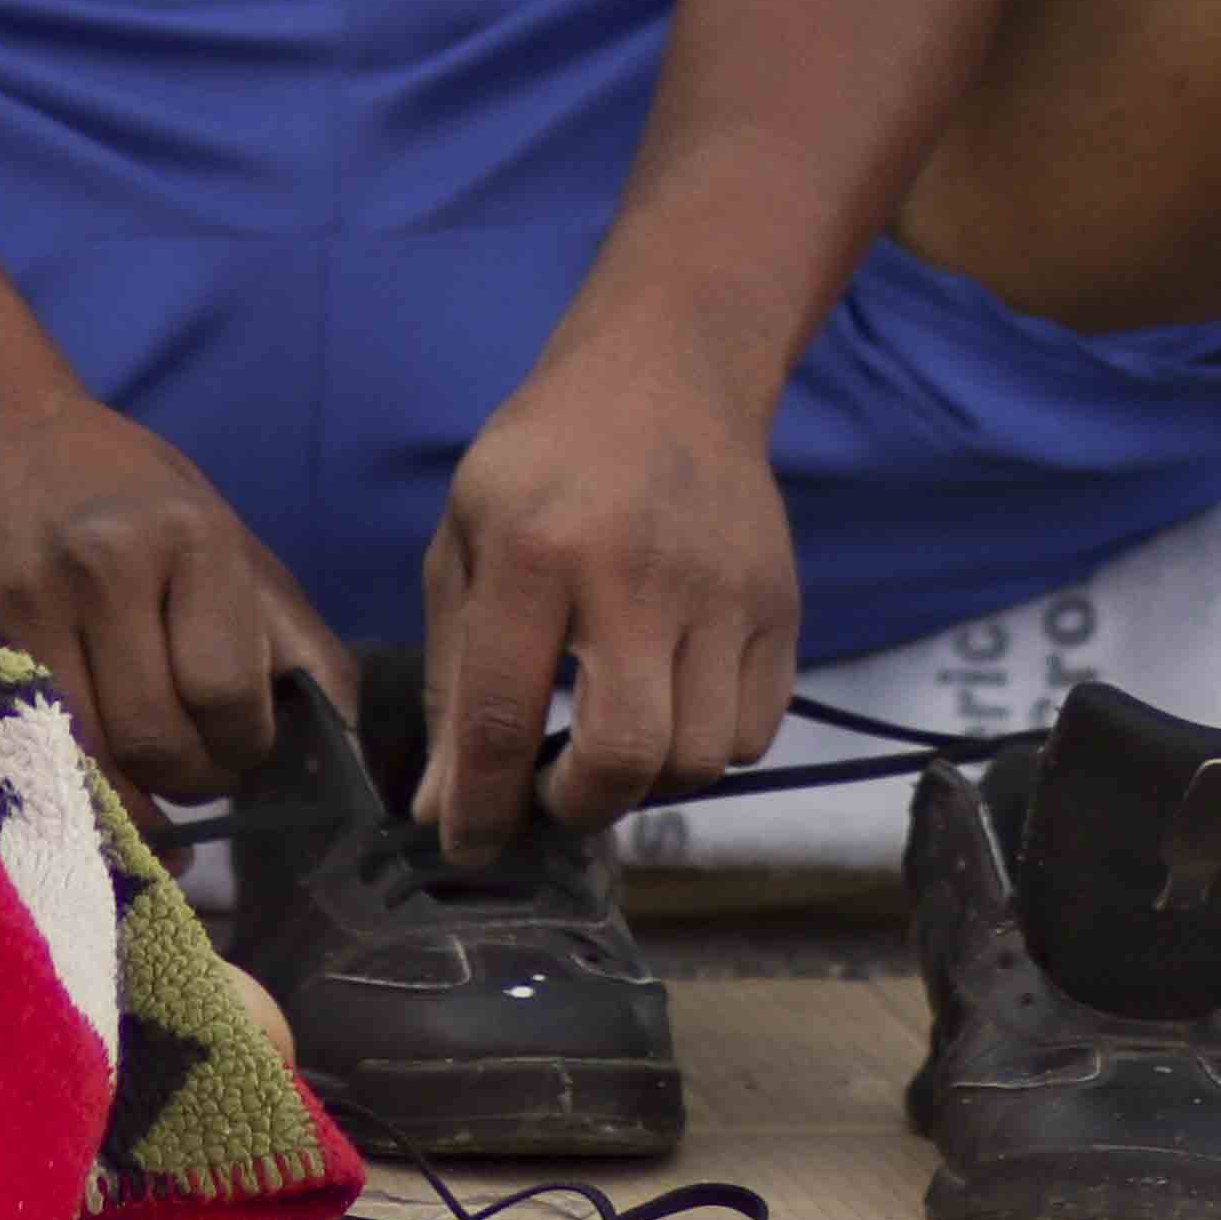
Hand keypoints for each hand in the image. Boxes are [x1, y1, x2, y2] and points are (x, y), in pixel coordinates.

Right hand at [0, 398, 348, 802]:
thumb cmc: (135, 500)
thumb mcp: (233, 544)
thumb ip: (296, 646)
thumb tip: (343, 751)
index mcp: (189, 537)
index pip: (224, 690)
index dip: (243, 743)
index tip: (241, 744)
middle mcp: (103, 566)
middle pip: (155, 740)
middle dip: (190, 779)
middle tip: (196, 767)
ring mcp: (23, 603)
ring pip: (89, 760)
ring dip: (130, 793)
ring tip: (147, 770)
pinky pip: (26, 744)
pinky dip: (66, 775)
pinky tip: (89, 765)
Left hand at [421, 340, 796, 856]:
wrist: (668, 374)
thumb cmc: (546, 464)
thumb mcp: (465, 543)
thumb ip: (453, 678)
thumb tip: (441, 808)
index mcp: (534, 551)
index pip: (501, 715)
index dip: (478, 806)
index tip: (466, 844)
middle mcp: (636, 573)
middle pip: (624, 755)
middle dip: (577, 806)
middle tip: (550, 796)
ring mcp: (723, 590)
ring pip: (698, 758)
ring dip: (644, 782)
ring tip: (607, 745)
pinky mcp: (780, 603)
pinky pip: (753, 731)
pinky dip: (707, 749)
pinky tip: (668, 709)